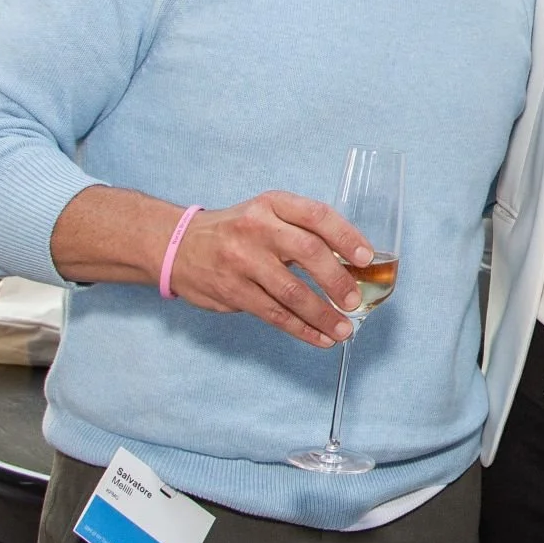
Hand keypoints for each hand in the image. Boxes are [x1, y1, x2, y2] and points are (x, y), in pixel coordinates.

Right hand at [166, 191, 371, 348]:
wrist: (177, 246)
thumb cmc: (237, 231)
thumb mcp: (267, 214)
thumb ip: (303, 230)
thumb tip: (352, 263)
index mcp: (272, 204)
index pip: (316, 215)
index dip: (346, 236)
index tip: (366, 258)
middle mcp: (257, 228)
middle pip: (307, 252)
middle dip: (337, 280)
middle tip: (355, 300)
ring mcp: (241, 260)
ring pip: (291, 291)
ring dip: (322, 314)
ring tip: (344, 329)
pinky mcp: (232, 290)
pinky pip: (273, 314)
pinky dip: (301, 329)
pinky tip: (319, 337)